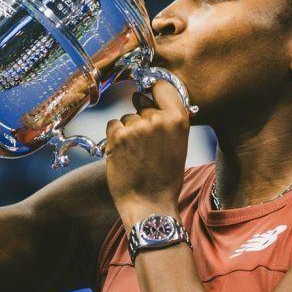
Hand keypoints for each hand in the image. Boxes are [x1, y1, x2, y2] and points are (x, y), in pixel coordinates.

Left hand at [105, 81, 189, 221]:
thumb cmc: (165, 177)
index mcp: (178, 119)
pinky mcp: (118, 136)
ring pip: (127, 117)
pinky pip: (113, 125)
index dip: (154, 91)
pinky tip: (124, 155)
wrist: (150, 204)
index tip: (150, 96)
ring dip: (128, 132)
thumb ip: (166, 118)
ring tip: (136, 155)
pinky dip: (114, 138)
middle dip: (141, 120)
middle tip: (146, 147)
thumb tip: (140, 95)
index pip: (163, 86)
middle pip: (142, 104)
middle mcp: (158, 119)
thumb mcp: (178, 143)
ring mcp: (137, 126)